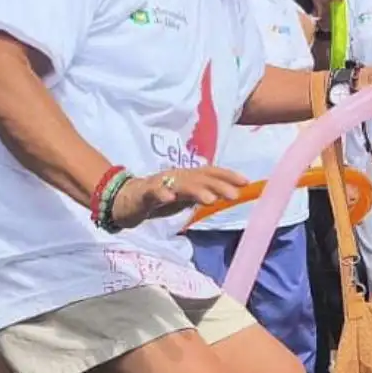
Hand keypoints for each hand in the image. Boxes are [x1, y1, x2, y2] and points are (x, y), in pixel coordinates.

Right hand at [109, 166, 248, 229]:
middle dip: (218, 185)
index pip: (210, 173)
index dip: (228, 175)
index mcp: (188, 177)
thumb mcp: (185, 197)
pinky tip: (170, 198)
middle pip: (200, 178)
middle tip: (235, 195)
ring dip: (196, 190)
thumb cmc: (159, 198)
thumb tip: (229, 193)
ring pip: (181, 185)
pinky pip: (153, 192)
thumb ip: (203, 193)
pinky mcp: (145, 193)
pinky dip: (162, 194)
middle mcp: (177, 177)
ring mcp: (161, 184)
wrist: (125, 200)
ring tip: (211, 199)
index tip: (246, 182)